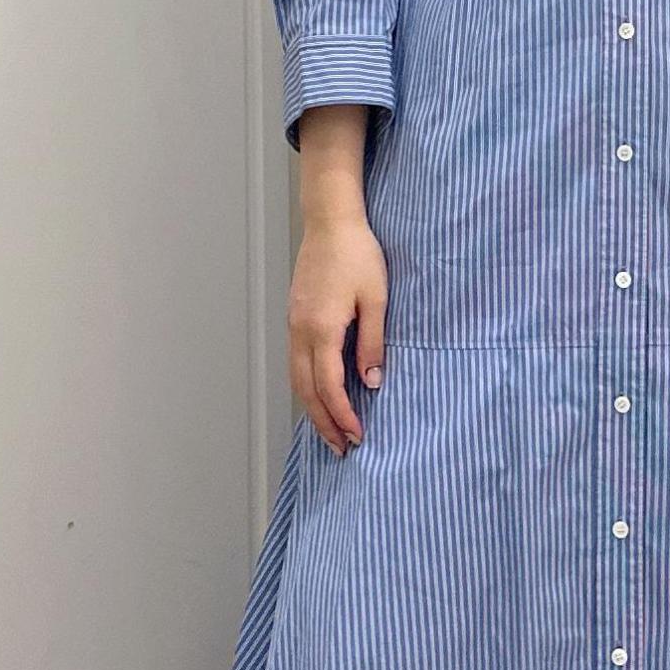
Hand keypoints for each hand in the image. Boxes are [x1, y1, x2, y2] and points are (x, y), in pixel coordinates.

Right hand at [287, 214, 386, 453]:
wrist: (330, 221)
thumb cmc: (357, 254)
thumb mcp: (376, 299)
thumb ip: (372, 343)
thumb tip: (370, 381)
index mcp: (321, 328)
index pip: (328, 386)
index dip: (342, 415)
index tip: (358, 436)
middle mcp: (300, 331)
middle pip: (305, 391)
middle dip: (323, 423)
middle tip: (341, 448)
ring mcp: (293, 325)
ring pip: (296, 379)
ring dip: (312, 409)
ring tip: (330, 432)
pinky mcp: (295, 318)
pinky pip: (296, 363)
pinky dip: (306, 387)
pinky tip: (319, 397)